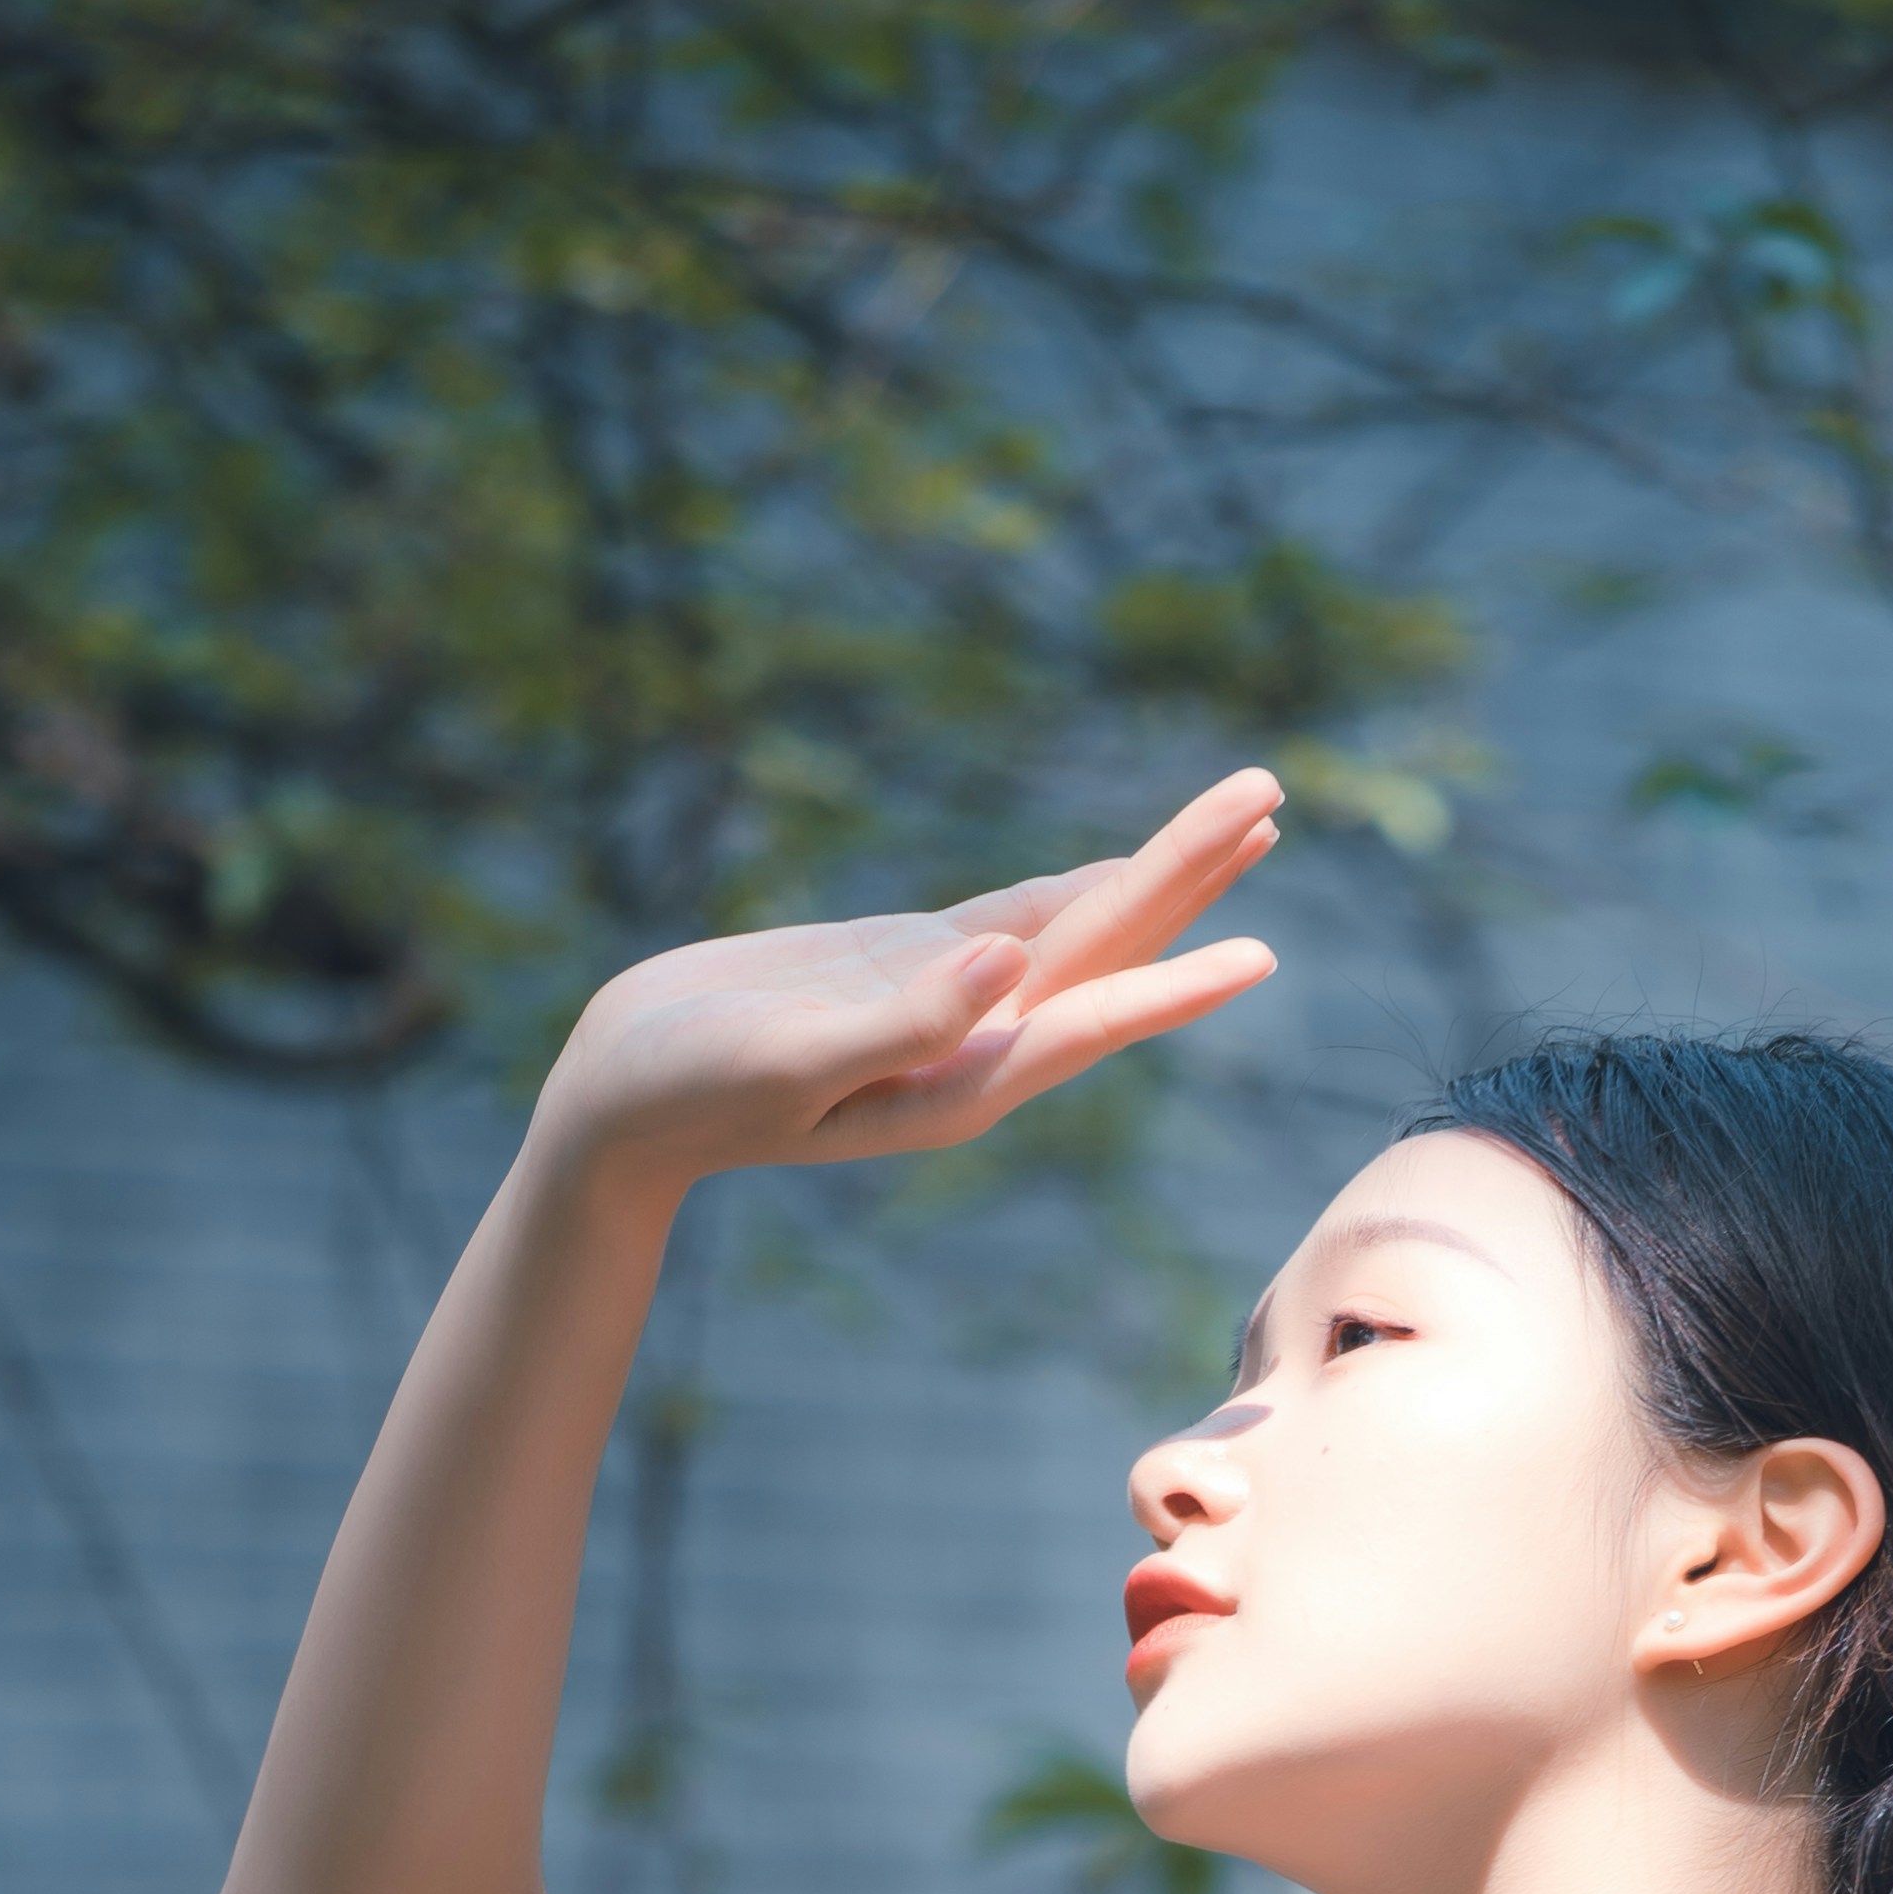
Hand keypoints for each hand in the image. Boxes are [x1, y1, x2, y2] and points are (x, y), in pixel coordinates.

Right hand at [537, 768, 1280, 1191]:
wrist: (621, 1101)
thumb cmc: (689, 1093)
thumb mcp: (790, 1062)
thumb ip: (901, 1025)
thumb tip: (1006, 964)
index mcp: (962, 1084)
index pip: (1090, 1019)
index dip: (1175, 984)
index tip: (1262, 950)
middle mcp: (980, 1048)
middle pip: (1109, 949)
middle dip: (1193, 875)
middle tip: (1270, 792)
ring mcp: (951, 1004)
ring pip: (1080, 924)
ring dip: (1163, 872)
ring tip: (1248, 814)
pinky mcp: (908, 966)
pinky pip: (1019, 918)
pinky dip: (1081, 887)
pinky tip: (1132, 868)